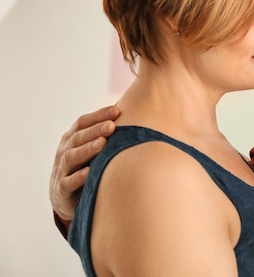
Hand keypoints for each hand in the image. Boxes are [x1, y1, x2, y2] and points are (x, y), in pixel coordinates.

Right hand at [49, 106, 119, 220]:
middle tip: (111, 126)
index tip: (117, 111)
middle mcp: (64, 151)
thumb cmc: (87, 166)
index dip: (98, 115)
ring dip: (87, 150)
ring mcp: (61, 170)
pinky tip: (89, 172)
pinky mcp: (61, 190)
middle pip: (78, 137)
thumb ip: (107, 133)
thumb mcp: (94, 148)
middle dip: (95, 131)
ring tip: (102, 143)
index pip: (83, 122)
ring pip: (71, 157)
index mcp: (72, 138)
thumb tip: (135, 111)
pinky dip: (77, 177)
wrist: (66, 198)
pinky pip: (67, 183)